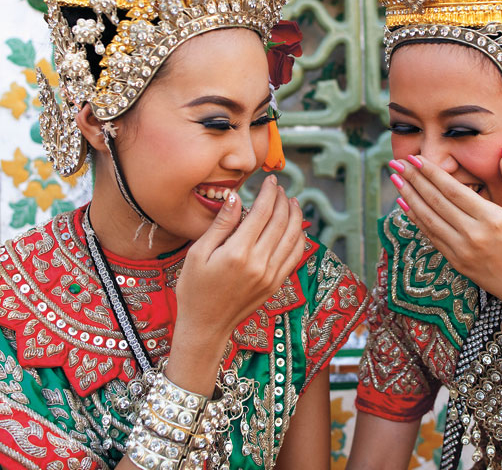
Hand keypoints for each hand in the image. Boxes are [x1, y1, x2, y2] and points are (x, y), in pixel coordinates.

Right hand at [170, 175, 304, 386]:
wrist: (205, 327)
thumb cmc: (194, 289)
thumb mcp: (198, 253)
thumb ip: (221, 224)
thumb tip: (235, 196)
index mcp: (238, 253)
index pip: (262, 212)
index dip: (269, 192)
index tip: (270, 180)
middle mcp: (259, 263)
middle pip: (281, 221)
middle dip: (283, 200)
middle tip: (280, 188)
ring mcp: (271, 275)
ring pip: (293, 237)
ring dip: (295, 215)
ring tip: (292, 201)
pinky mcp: (276, 284)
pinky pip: (295, 256)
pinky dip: (300, 237)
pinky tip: (296, 227)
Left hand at [390, 152, 501, 318]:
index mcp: (492, 219)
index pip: (453, 190)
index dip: (432, 173)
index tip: (416, 157)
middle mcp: (473, 234)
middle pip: (435, 201)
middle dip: (414, 179)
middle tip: (397, 162)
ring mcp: (461, 249)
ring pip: (428, 218)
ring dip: (409, 196)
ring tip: (395, 178)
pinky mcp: (454, 260)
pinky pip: (430, 235)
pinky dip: (415, 219)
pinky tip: (404, 204)